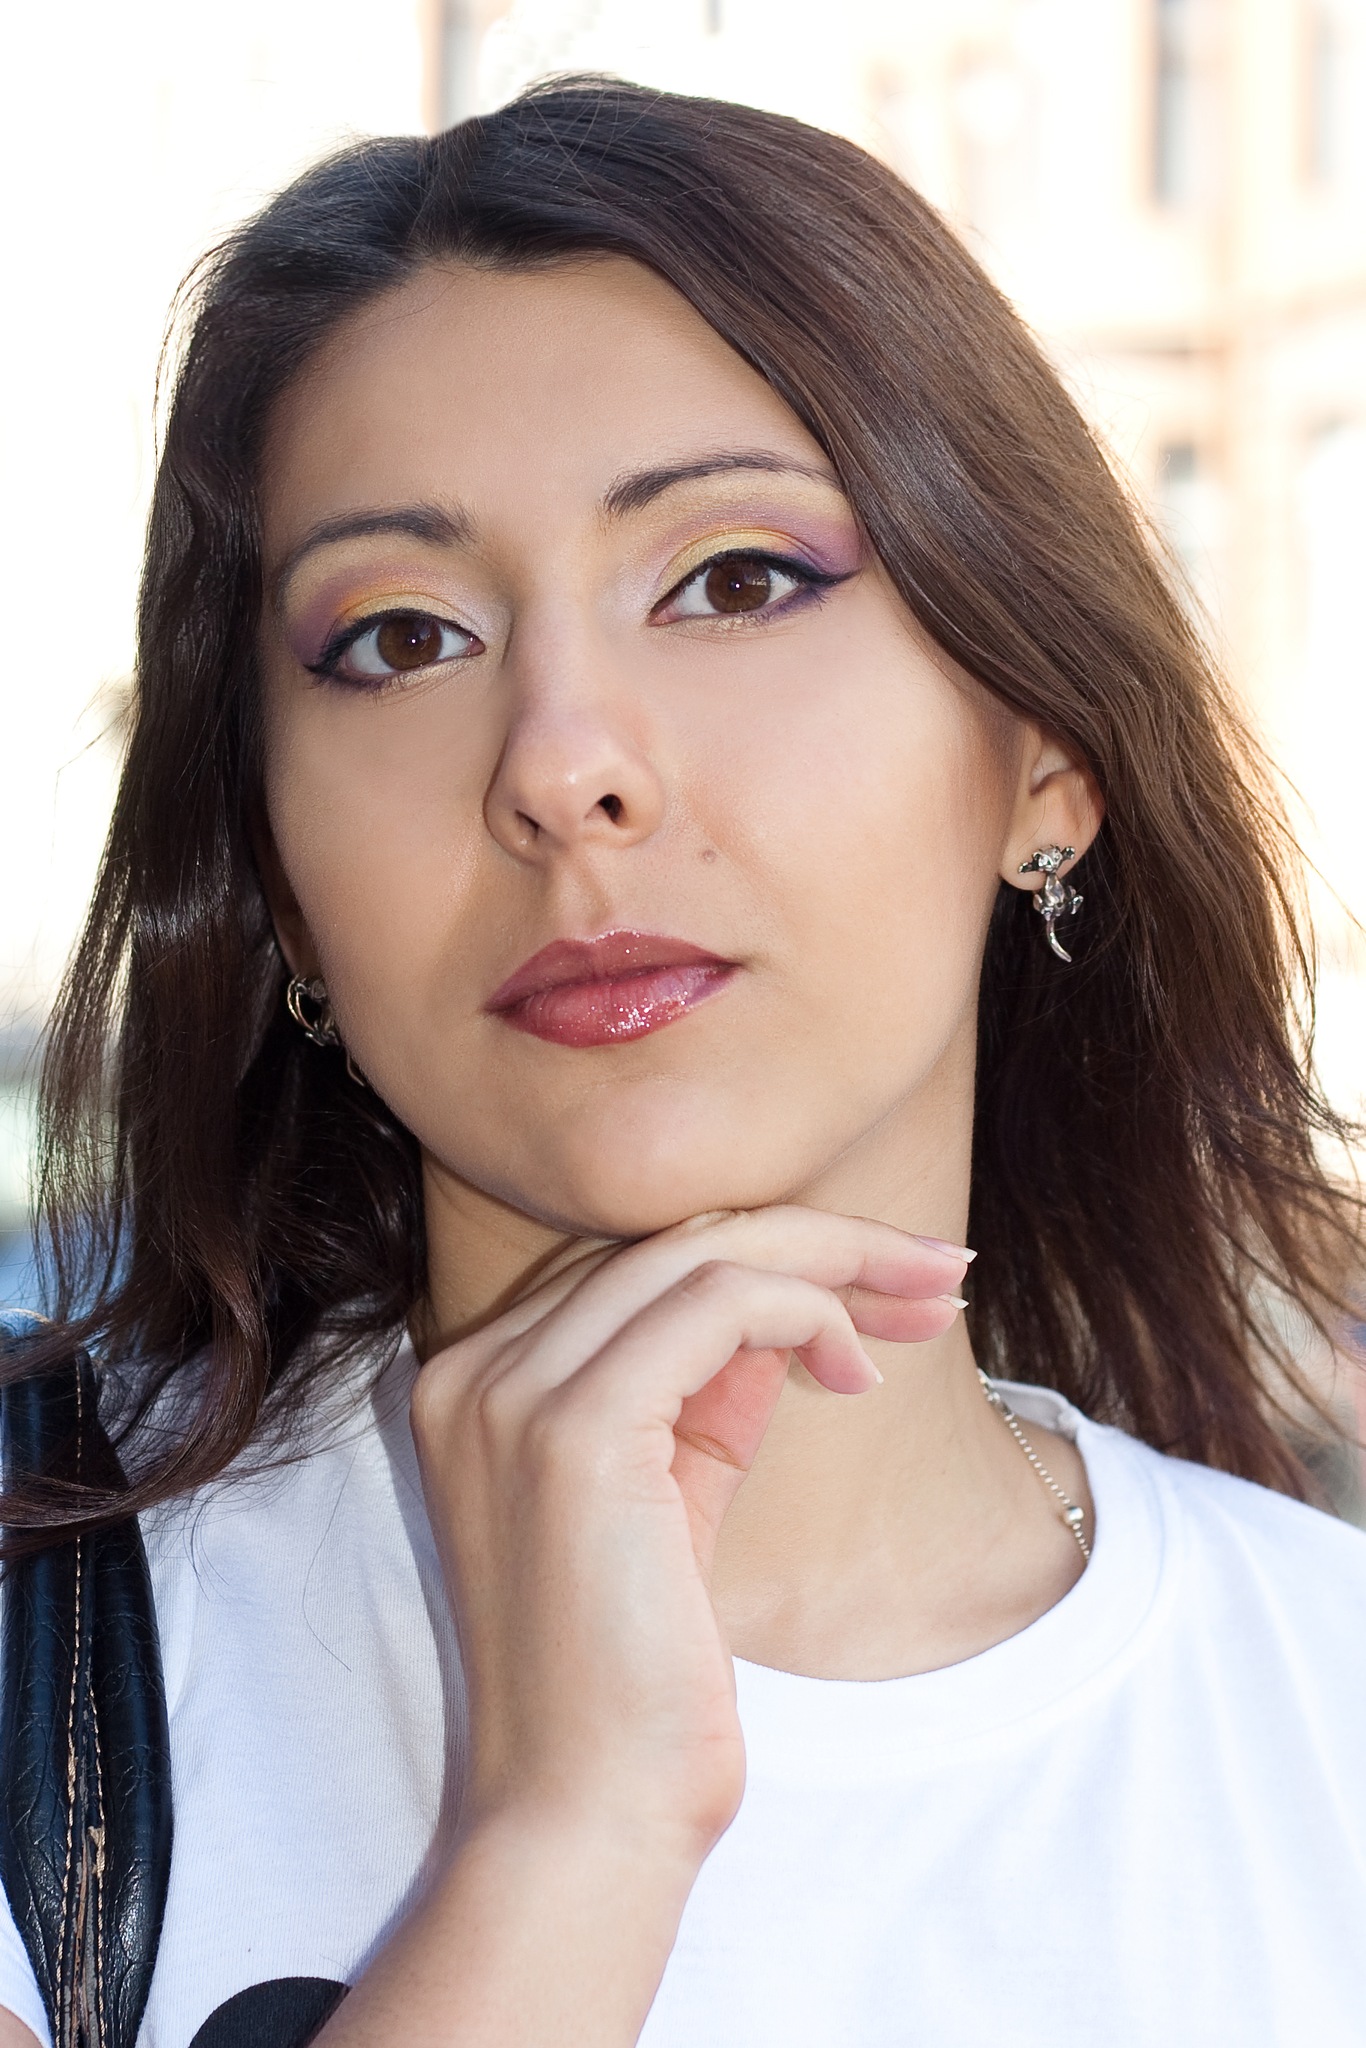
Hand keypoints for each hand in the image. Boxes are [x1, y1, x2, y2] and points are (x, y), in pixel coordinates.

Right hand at [410, 1206, 968, 1867]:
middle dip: (824, 1241)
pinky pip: (717, 1305)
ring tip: (931, 1303)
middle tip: (938, 1268)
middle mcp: (474, 1371)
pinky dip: (807, 1312)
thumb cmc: (636, 1682)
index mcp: (481, 1384)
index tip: (886, 1283)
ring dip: (837, 1262)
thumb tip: (795, 1309)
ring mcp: (509, 1393)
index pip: (642, 1267)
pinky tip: (860, 1370)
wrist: (585, 1821)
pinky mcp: (569, 1428)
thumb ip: (706, 1397)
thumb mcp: (675, 1500)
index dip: (775, 1256)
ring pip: (701, 1253)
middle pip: (672, 1242)